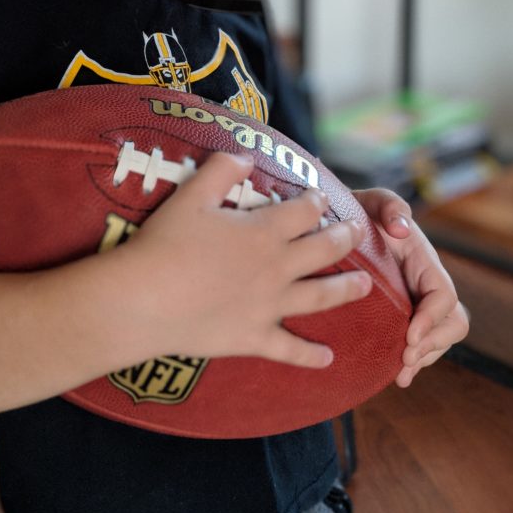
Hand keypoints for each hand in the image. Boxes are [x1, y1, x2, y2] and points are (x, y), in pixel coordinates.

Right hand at [126, 153, 372, 369]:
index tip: (324, 197)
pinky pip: (290, 349)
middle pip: (323, 249)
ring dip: (347, 289)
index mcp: (264, 231)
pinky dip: (311, 356)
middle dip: (345, 237)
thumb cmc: (165, 243)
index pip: (304, 210)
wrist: (145, 300)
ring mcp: (270, 306)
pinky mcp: (254, 337)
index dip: (317, 201)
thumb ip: (222, 169)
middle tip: (358, 231)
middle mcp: (277, 267)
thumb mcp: (191, 194)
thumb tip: (247, 154)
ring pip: (321, 296)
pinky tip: (329, 358)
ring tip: (366, 285)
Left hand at [353, 188, 469, 386]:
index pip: (445, 295)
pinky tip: (396, 376)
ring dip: (425, 358)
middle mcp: (425, 284)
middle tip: (406, 358)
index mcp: (424, 260)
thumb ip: (390, 205)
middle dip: (434, 344)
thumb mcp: (371, 201)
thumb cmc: (357, 211)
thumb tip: (402, 228)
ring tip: (401, 373)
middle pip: (453, 323)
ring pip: (439, 338)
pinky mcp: (399, 316)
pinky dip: (413, 363)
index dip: (433, 318)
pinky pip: (418, 344)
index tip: (410, 333)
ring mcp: (415, 302)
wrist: (337, 226)